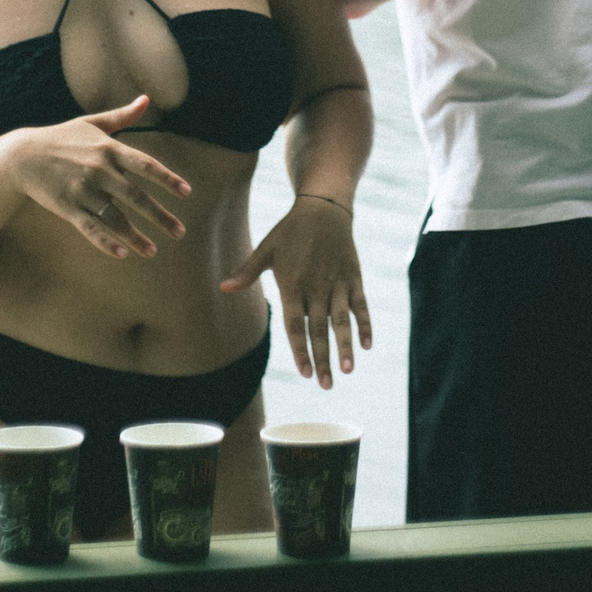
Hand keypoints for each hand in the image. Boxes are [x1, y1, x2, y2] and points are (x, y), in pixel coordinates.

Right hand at [9, 97, 191, 258]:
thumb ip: (122, 115)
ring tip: (153, 251)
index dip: (167, 179)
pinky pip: (90, 228)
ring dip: (136, 236)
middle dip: (160, 216)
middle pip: (136, 196)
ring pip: (115, 217)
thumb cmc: (61, 138)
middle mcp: (99, 170)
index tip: (186, 193)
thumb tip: (146, 99)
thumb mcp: (92, 123)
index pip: (146, 164)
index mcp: (109, 148)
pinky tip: (122, 254)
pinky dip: (106, 242)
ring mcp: (83, 190)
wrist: (23, 155)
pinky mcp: (68, 207)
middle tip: (180, 232)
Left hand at [217, 194, 371, 387]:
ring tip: (347, 370)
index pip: (295, 325)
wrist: (323, 206)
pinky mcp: (353, 277)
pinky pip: (361, 305)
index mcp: (292, 284)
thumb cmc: (290, 230)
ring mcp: (337, 283)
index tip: (304, 372)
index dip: (300, 350)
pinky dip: (364, 324)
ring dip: (345, 346)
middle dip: (322, 359)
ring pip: (342, 321)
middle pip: (319, 329)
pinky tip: (367, 345)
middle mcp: (316, 287)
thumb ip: (247, 272)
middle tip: (325, 385)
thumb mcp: (266, 249)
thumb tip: (224, 288)